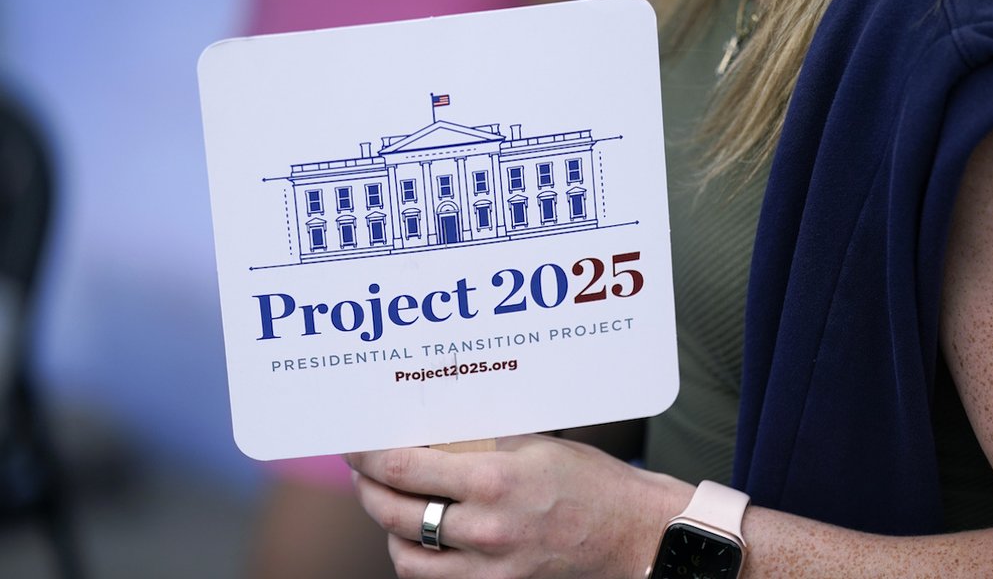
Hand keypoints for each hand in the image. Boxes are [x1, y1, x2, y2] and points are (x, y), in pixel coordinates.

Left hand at [347, 434, 692, 578]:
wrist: (633, 534)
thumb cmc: (590, 482)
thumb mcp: (533, 444)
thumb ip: (478, 442)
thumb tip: (428, 431)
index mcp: (493, 480)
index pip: (405, 468)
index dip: (368, 456)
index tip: (353, 446)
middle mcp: (485, 529)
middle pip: (395, 514)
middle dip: (368, 490)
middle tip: (363, 473)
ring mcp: (490, 569)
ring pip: (406, 558)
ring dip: (390, 530)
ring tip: (390, 504)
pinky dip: (420, 559)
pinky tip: (423, 536)